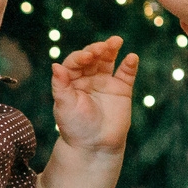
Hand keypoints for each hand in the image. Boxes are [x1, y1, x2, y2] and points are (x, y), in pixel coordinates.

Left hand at [49, 36, 137, 153]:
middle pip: (92, 57)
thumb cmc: (76, 127)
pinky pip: (126, 73)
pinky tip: (132, 58)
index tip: (87, 57)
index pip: (75, 62)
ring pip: (108, 60)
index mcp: (71, 80)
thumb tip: (55, 65)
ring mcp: (105, 82)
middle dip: (96, 50)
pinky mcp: (121, 89)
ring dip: (111, 49)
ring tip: (116, 41)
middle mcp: (87, 78)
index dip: (80, 57)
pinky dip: (129, 64)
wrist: (95, 146)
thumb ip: (60, 85)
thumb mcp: (65, 106)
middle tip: (101, 48)